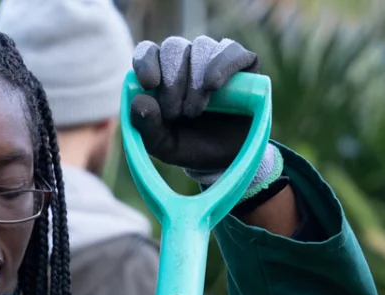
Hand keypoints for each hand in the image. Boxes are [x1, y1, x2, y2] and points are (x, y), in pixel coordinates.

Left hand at [129, 36, 260, 174]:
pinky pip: (232, 50)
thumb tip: (140, 99)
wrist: (227, 159)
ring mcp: (216, 57)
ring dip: (194, 79)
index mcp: (162, 72)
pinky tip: (213, 85)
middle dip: (172, 80)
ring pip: (201, 46)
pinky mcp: (244, 63)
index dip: (146, 62)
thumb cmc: (190, 144)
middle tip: (175, 112)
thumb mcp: (162, 144)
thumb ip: (145, 126)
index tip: (149, 84)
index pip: (148, 51)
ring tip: (194, 111)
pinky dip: (221, 65)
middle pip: (174, 47)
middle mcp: (188, 59)